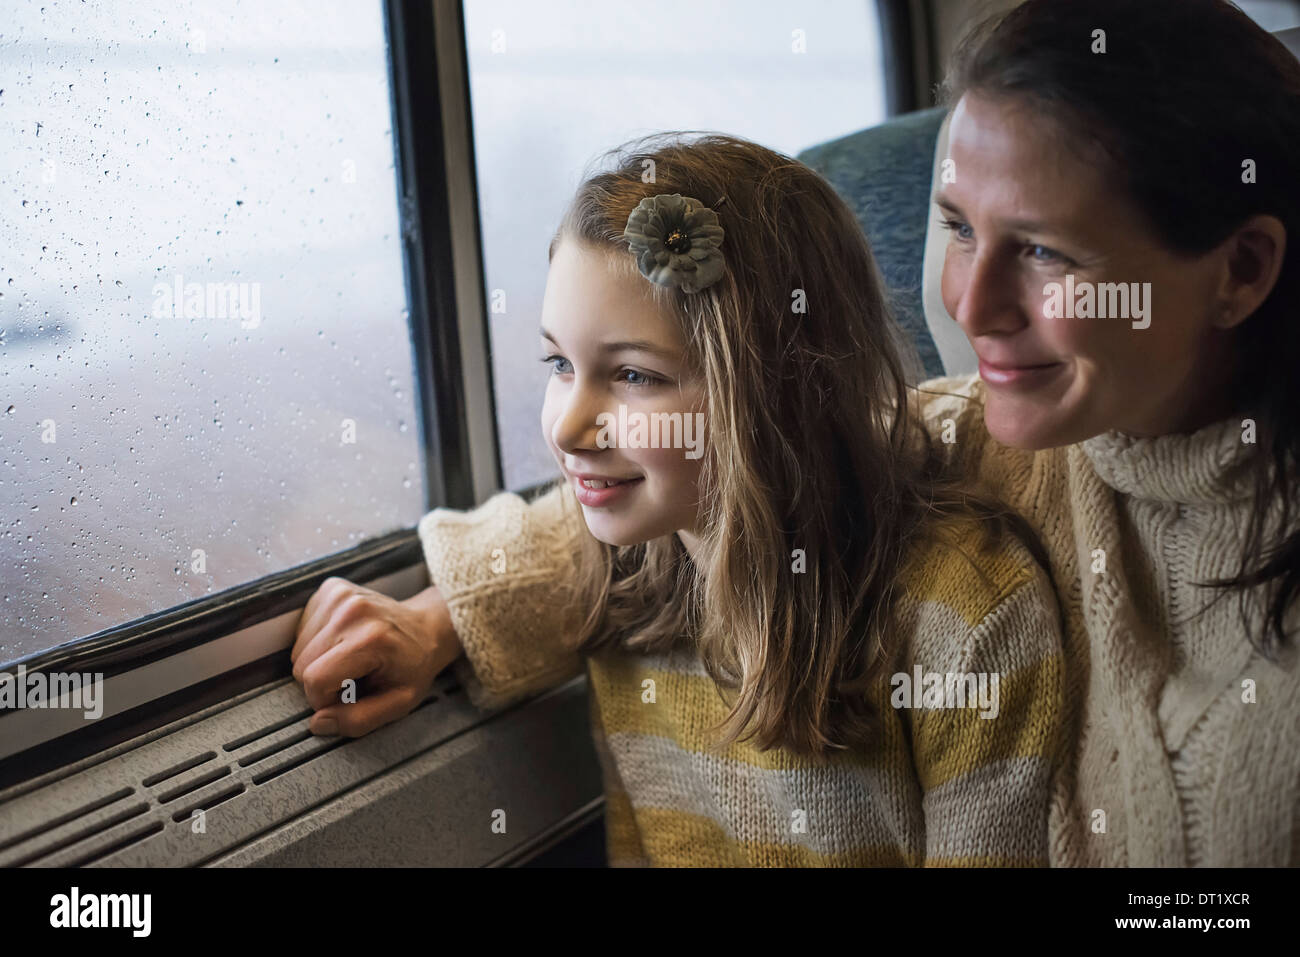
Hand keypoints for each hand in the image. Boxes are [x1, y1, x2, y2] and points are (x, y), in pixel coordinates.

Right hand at [290, 578, 462, 736]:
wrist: (428, 628)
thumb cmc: (415, 665)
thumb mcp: (399, 702)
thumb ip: (359, 720)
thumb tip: (319, 723)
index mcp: (371, 639)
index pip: (315, 680)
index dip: (324, 699)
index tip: (346, 696)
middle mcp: (353, 612)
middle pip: (302, 664)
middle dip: (321, 681)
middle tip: (352, 677)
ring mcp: (341, 596)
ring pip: (298, 648)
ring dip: (318, 661)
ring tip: (349, 658)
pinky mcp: (332, 588)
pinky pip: (302, 628)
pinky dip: (317, 640)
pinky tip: (342, 640)